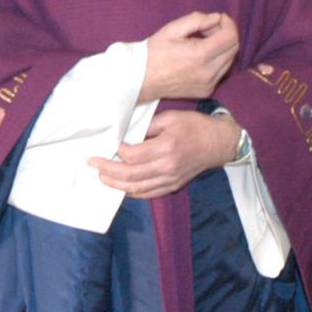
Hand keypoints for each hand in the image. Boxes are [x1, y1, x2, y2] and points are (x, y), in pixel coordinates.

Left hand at [89, 110, 237, 199]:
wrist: (218, 143)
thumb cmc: (195, 126)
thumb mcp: (171, 117)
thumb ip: (148, 127)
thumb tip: (127, 134)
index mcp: (166, 147)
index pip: (133, 155)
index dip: (118, 150)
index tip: (110, 143)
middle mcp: (167, 166)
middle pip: (130, 174)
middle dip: (108, 169)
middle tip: (93, 163)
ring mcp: (170, 179)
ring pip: (137, 188)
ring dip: (116, 184)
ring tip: (102, 177)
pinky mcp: (173, 185)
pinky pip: (148, 193)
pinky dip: (132, 192)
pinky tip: (122, 187)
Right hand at [140, 12, 239, 101]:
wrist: (141, 80)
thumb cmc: (154, 51)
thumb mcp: (173, 29)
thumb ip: (197, 20)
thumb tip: (217, 18)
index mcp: (200, 56)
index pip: (231, 37)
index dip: (227, 23)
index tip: (217, 19)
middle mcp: (208, 73)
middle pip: (234, 48)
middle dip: (225, 34)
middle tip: (207, 29)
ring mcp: (208, 84)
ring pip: (230, 60)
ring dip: (222, 47)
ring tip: (203, 42)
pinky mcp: (207, 91)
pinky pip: (222, 71)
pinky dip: (218, 60)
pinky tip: (201, 57)